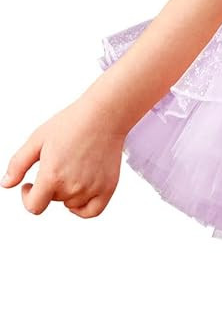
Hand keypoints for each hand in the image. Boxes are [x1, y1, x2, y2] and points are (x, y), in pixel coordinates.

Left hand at [1, 97, 124, 217]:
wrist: (104, 114)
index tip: (29, 185)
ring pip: (70, 203)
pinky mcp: (108, 187)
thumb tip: (6, 184)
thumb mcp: (37, 139)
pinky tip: (79, 194)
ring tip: (72, 167)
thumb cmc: (72, 122)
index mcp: (52, 176)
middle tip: (58, 162)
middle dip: (50, 186)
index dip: (27, 197)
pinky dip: (83, 207)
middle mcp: (72, 186)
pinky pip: (91, 211)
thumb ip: (18, 164)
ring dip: (67, 192)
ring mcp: (92, 188)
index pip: (34, 206)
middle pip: (53, 200)